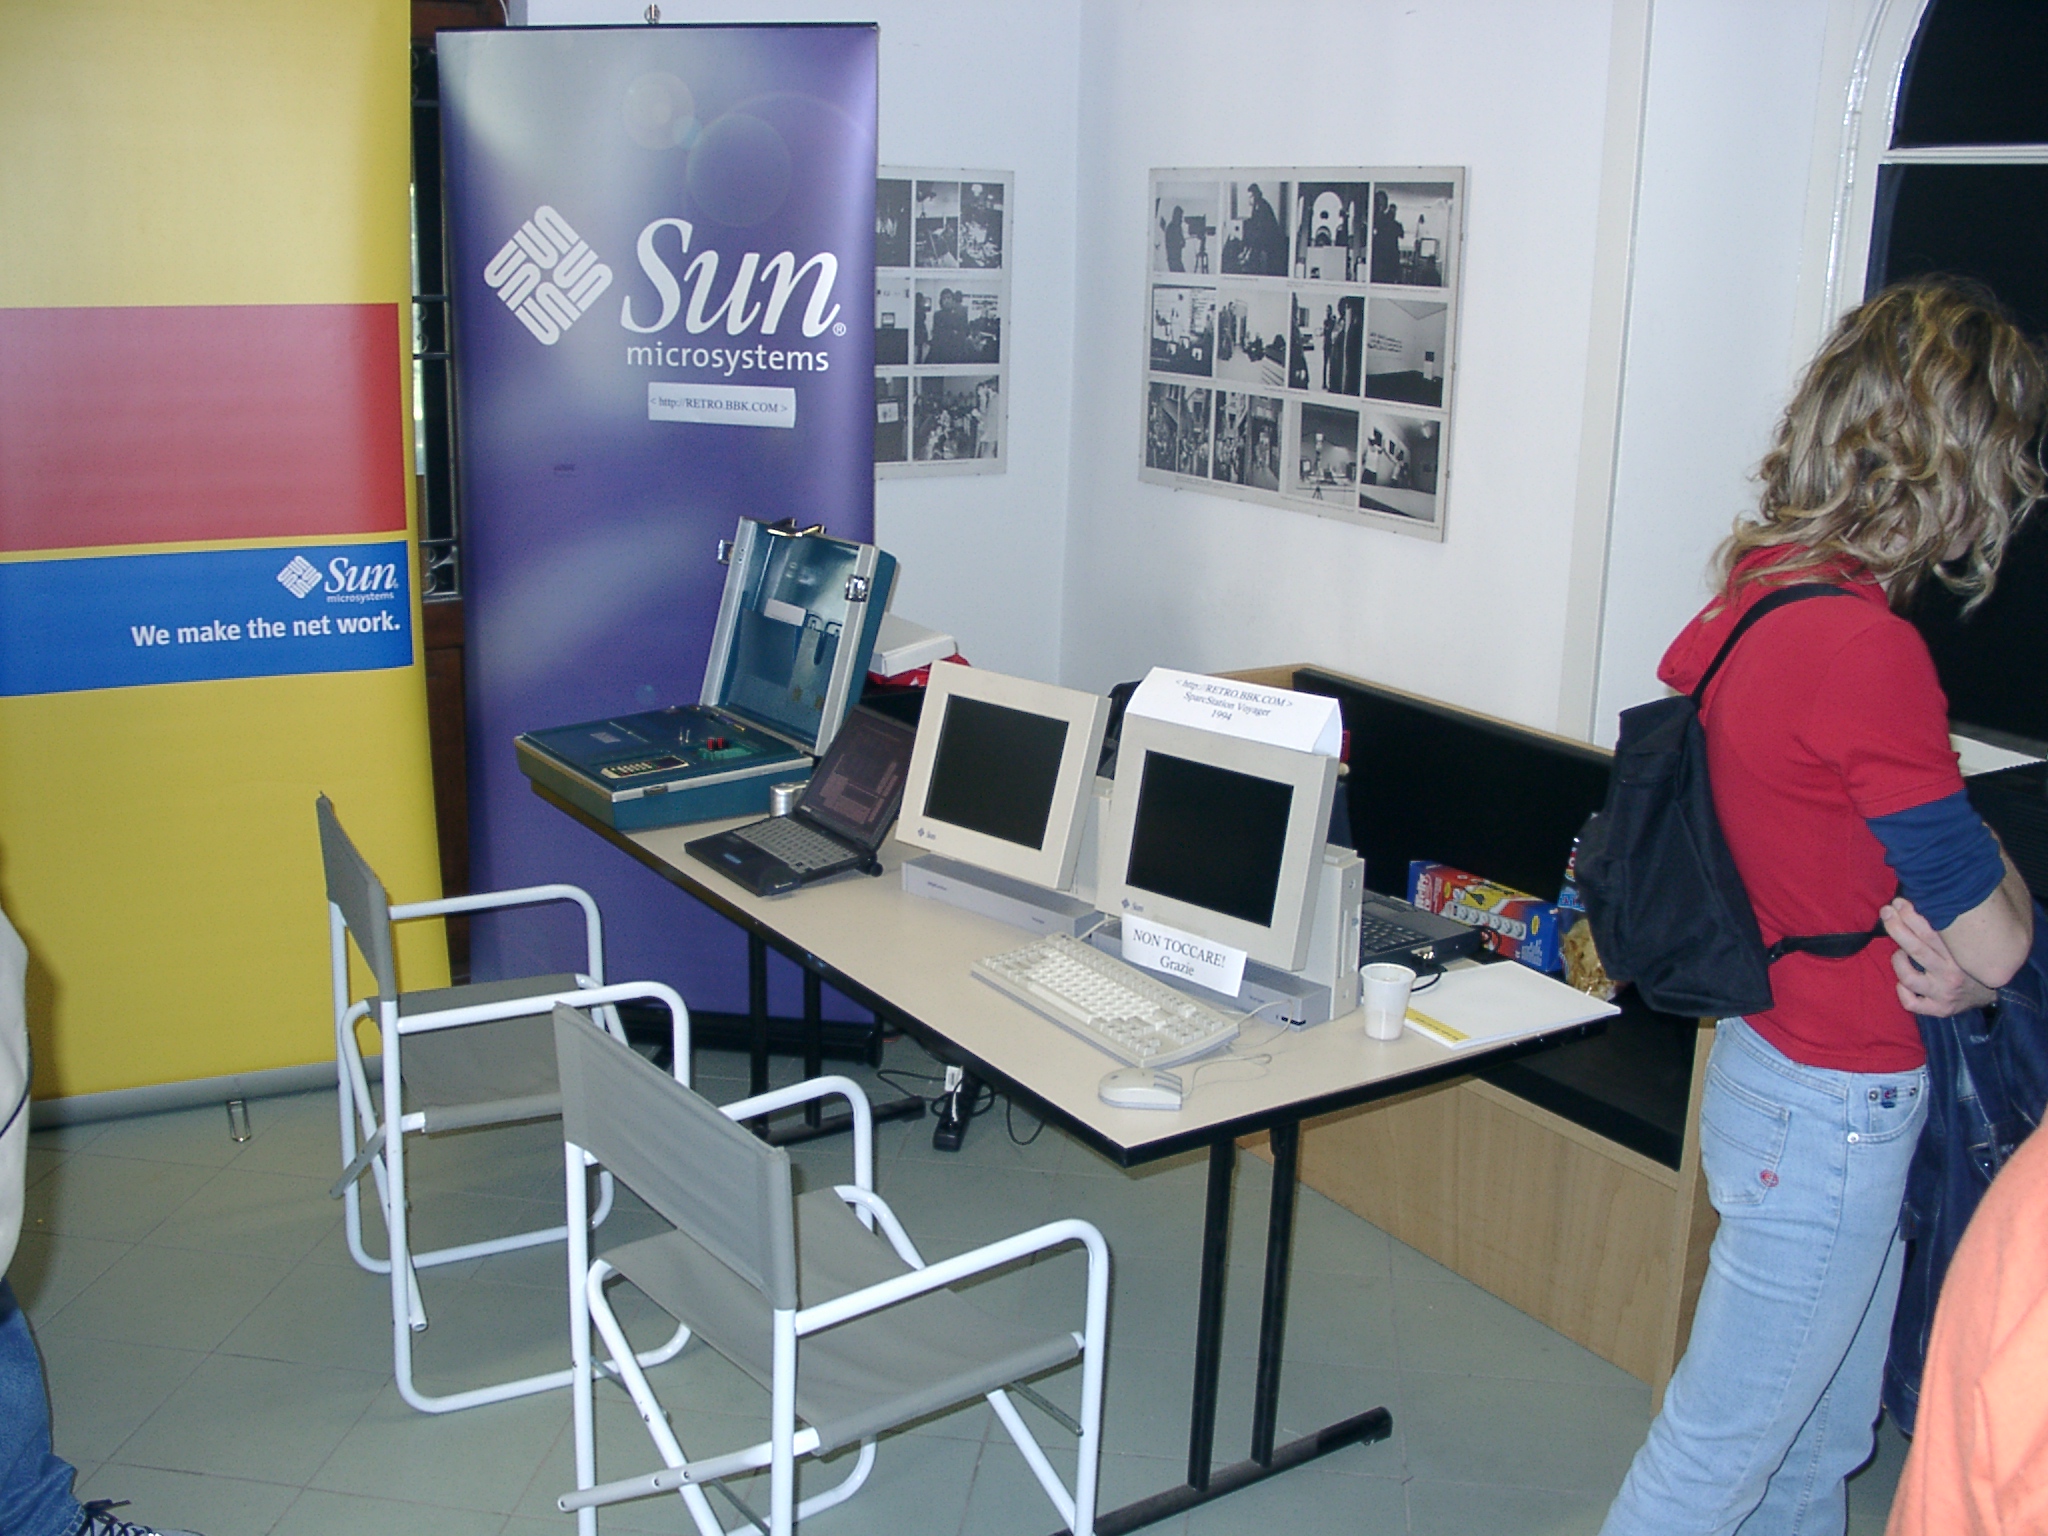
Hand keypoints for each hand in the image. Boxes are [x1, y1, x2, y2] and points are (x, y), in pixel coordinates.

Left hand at [1882, 897, 1999, 1015]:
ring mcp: (1943, 994)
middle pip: (1918, 949)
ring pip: (1909, 977)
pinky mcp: (1938, 1010)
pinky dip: (1902, 992)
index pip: (1932, 933)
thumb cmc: (1969, 964)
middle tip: (1887, 912)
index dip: (1912, 916)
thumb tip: (1917, 906)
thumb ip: (1943, 932)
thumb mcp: (1963, 946)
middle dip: (1897, 928)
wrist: (1990, 997)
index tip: (1899, 903)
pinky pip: (1911, 1003)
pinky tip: (1902, 984)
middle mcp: (1951, 974)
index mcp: (1959, 956)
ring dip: (1898, 961)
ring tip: (1899, 954)